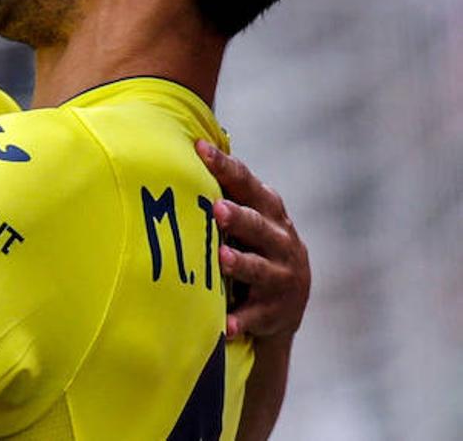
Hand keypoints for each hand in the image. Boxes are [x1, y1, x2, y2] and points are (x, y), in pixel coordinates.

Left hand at [196, 140, 310, 339]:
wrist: (287, 301)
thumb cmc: (253, 244)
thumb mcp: (249, 215)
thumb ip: (225, 190)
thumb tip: (184, 147)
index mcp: (270, 211)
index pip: (247, 184)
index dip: (224, 167)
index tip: (199, 149)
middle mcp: (281, 241)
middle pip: (258, 226)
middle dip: (239, 217)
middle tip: (218, 209)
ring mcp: (281, 277)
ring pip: (260, 270)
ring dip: (241, 264)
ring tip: (222, 259)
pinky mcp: (275, 311)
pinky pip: (255, 316)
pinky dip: (240, 320)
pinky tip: (224, 325)